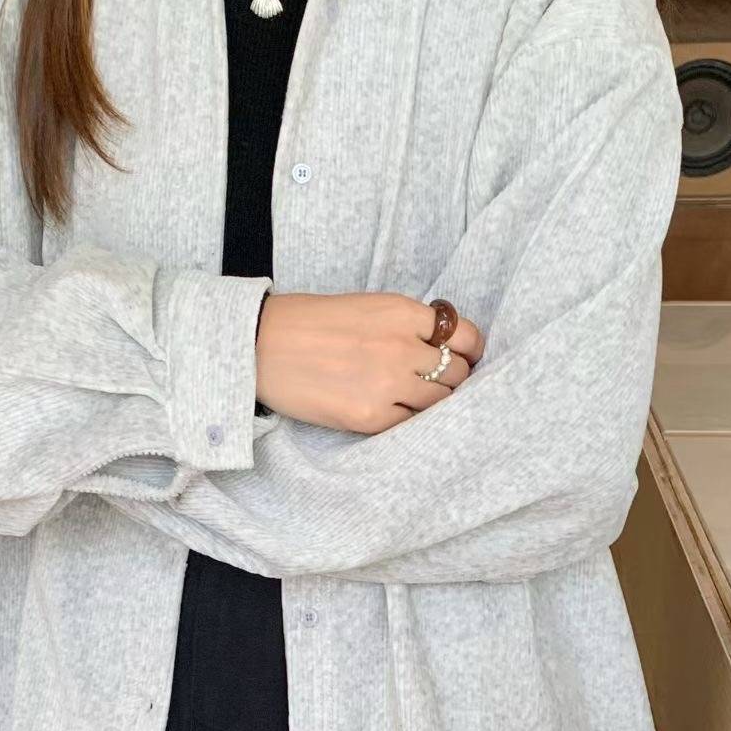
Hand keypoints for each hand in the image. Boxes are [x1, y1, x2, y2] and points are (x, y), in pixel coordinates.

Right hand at [255, 292, 484, 435]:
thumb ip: (406, 324)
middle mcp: (402, 347)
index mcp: (403, 313)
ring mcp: (388, 385)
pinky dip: (409, 419)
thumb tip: (441, 347)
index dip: (470, 350)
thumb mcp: (367, 306)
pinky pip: (411, 423)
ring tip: (414, 399)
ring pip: (441, 402)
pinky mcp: (371, 417)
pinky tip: (394, 412)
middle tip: (438, 383)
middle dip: (452, 378)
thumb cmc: (310, 323)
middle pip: (457, 373)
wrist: (261, 346)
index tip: (466, 358)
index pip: (466, 336)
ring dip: (434, 402)